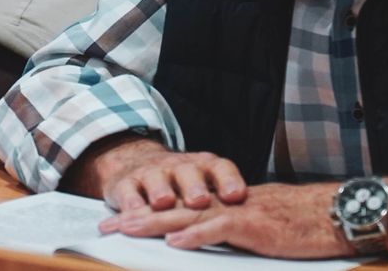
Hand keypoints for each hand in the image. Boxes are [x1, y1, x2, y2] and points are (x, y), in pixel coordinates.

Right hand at [69, 135, 247, 212]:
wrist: (135, 162)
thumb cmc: (180, 182)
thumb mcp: (205, 186)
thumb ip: (225, 203)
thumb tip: (262, 224)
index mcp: (204, 167)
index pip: (220, 169)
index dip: (228, 181)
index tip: (236, 196)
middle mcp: (178, 167)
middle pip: (188, 173)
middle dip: (194, 186)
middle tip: (199, 201)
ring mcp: (151, 173)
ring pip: (156, 179)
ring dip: (160, 190)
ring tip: (163, 202)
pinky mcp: (126, 184)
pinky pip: (127, 192)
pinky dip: (130, 202)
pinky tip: (133, 212)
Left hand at [99, 182, 349, 258]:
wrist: (337, 212)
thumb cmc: (305, 224)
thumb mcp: (262, 228)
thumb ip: (234, 232)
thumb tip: (207, 243)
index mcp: (226, 205)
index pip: (180, 208)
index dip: (148, 215)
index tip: (119, 222)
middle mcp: (226, 204)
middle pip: (174, 208)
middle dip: (137, 217)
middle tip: (105, 226)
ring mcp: (240, 212)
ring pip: (188, 214)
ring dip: (154, 222)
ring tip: (125, 228)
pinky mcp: (255, 225)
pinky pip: (220, 228)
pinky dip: (196, 234)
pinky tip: (174, 240)